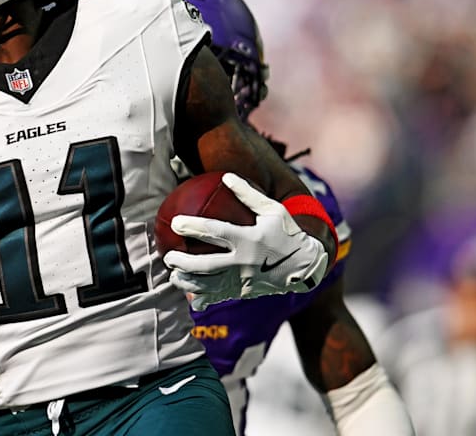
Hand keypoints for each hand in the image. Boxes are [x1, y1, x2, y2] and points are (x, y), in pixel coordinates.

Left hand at [163, 172, 327, 309]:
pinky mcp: (243, 293)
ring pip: (208, 286)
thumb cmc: (287, 234)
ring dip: (187, 282)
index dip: (193, 226)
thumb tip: (226, 176)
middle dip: (182, 262)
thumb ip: (249, 194)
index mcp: (249, 239)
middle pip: (205, 265)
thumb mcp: (274, 210)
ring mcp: (242, 281)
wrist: (307, 266)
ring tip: (174, 276)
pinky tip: (190, 297)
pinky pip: (219, 299)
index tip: (175, 223)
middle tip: (168, 256)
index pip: (215, 232)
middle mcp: (243, 262)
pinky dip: (202, 300)